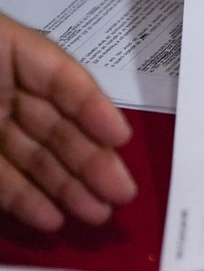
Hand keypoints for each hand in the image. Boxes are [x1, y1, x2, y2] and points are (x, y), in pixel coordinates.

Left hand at [0, 12, 135, 230]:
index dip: (93, 109)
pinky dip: (26, 201)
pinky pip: (1, 180)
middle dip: (90, 161)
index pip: (65, 80)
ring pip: (34, 159)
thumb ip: (46, 77)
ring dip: (67, 188)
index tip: (121, 137)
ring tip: (98, 213)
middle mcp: (6, 90)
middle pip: (57, 127)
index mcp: (14, 53)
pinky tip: (53, 217)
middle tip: (123, 191)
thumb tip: (84, 104)